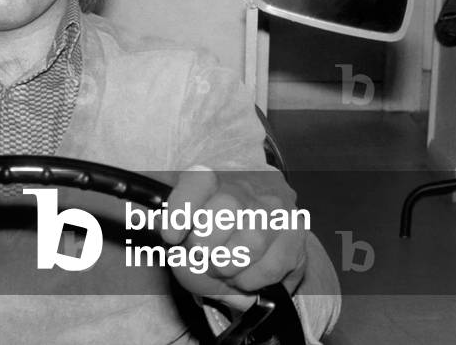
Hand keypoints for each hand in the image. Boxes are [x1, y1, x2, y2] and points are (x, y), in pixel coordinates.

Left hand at [159, 166, 306, 311]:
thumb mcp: (178, 219)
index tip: (171, 235)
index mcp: (210, 176)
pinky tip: (242, 274)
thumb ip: (164, 220)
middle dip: (205, 244)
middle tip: (199, 255)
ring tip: (220, 267)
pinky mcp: (296, 232)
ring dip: (228, 266)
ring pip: (251, 240)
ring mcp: (274, 207)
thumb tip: (160, 223)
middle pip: (225, 210)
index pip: (198, 180)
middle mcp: (245, 185)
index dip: (183, 207)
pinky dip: (250, 280)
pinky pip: (271, 266)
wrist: (252, 228)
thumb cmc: (207, 227)